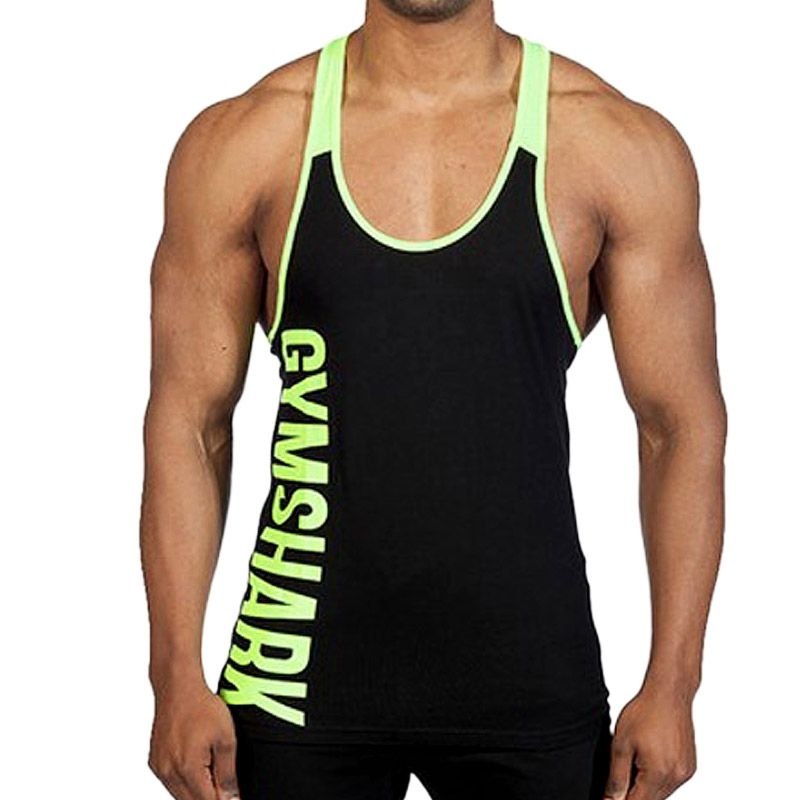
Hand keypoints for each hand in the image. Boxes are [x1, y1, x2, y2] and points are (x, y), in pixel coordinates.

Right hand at [148, 679, 239, 799]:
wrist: (178, 687)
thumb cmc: (202, 706)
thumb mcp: (226, 738)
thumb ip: (227, 773)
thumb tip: (231, 798)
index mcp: (187, 769)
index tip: (232, 796)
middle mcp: (168, 773)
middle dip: (209, 797)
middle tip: (224, 785)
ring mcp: (159, 768)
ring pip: (179, 795)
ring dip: (196, 791)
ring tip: (212, 770)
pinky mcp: (155, 762)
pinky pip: (171, 783)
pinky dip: (185, 782)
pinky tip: (197, 766)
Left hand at [604, 684, 696, 799]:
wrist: (669, 694)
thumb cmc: (646, 711)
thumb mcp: (621, 744)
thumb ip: (617, 777)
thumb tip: (611, 799)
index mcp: (658, 774)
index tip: (611, 797)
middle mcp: (676, 777)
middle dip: (633, 793)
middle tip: (622, 772)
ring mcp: (685, 773)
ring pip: (661, 793)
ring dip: (645, 786)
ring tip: (634, 760)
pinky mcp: (690, 767)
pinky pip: (671, 783)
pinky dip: (657, 779)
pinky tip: (648, 759)